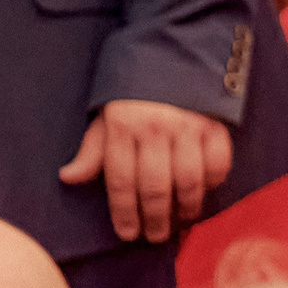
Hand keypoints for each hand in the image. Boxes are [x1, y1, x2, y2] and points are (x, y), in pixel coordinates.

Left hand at [58, 100, 232, 242]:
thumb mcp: (106, 116)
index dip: (124, 212)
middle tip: (155, 236)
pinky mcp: (215, 125)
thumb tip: (69, 178)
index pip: (121, 181)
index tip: (128, 234)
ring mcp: (188, 128)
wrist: (172, 51)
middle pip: (155, 186)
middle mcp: (155, 130)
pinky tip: (206, 191)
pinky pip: (218, 162)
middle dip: (155, 217)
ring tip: (182, 220)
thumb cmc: (134, 92)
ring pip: (189, 180)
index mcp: (123, 128)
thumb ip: (93, 150)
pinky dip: (214, 181)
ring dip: (186, 206)